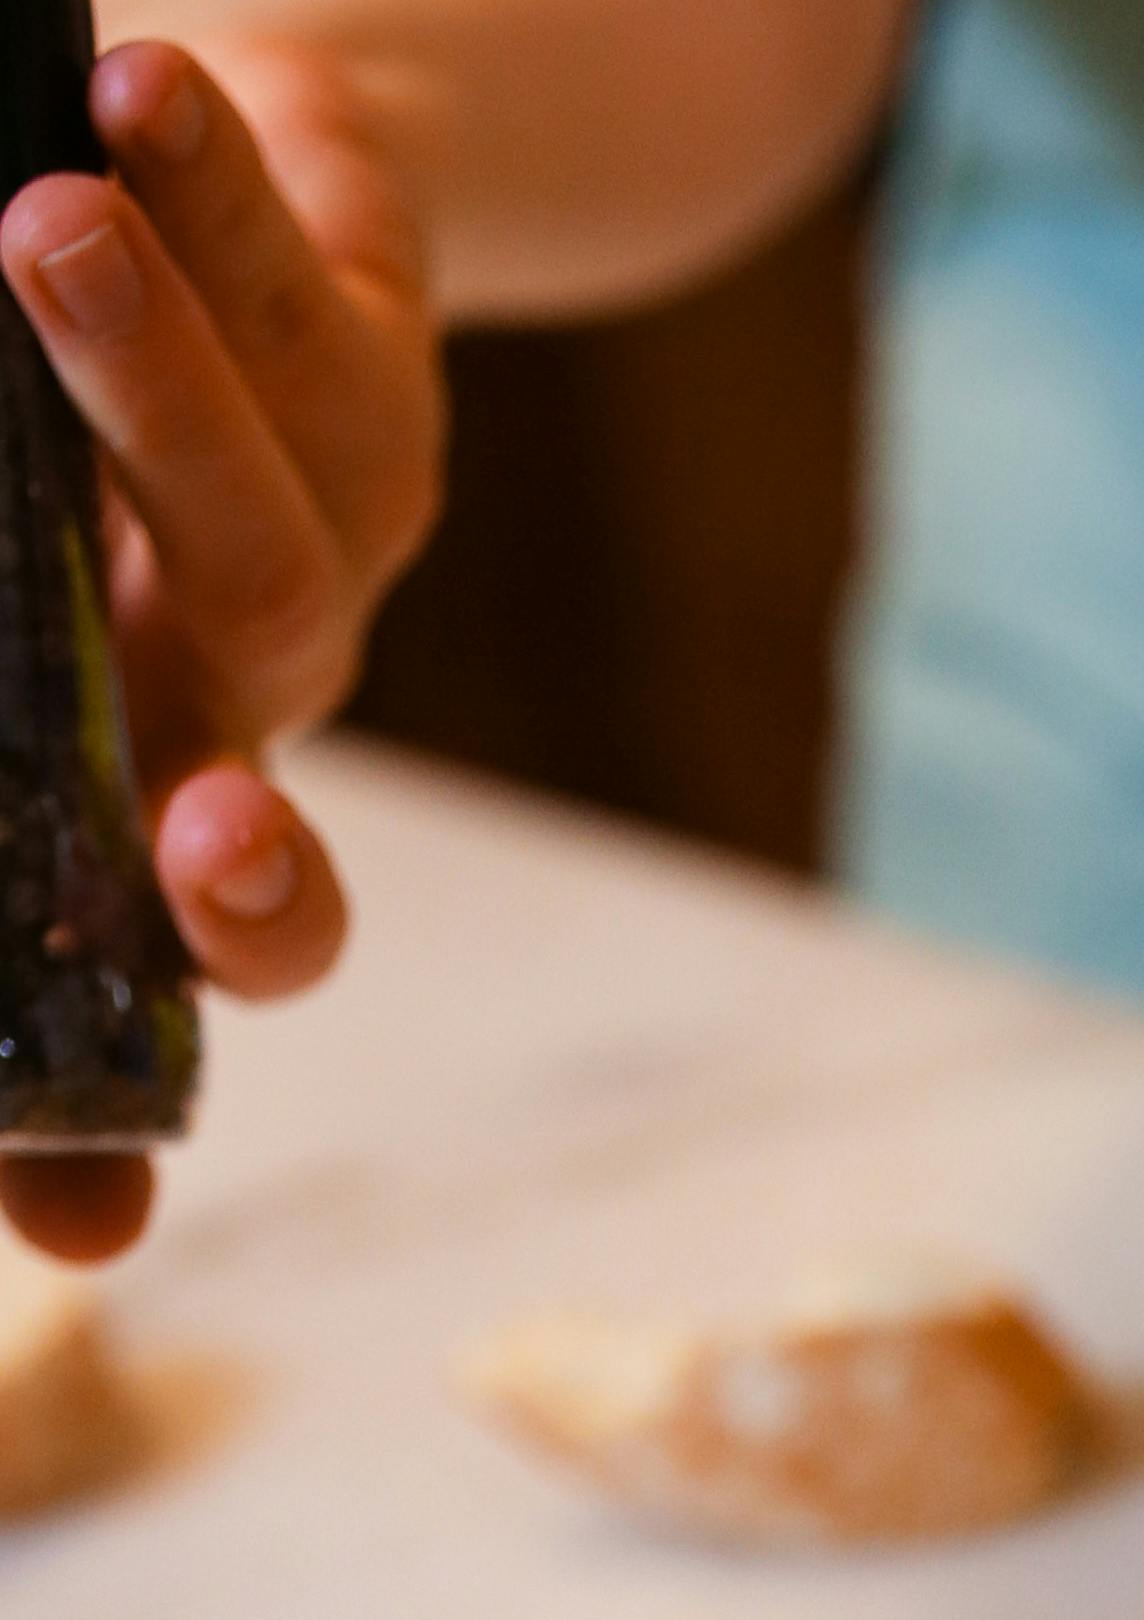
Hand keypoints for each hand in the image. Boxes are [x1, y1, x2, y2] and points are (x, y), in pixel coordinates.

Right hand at [0, 34, 440, 1258]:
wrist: (172, 211)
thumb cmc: (42, 481)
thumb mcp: (23, 644)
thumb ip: (6, 814)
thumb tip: (35, 1110)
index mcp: (115, 819)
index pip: (123, 1022)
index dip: (93, 1142)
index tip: (87, 1227)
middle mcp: (221, 727)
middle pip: (249, 847)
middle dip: (238, 873)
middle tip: (201, 841)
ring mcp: (305, 554)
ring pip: (264, 532)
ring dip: (151, 393)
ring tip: (36, 235)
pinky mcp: (354, 366)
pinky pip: (290, 290)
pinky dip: (210, 199)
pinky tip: (129, 100)